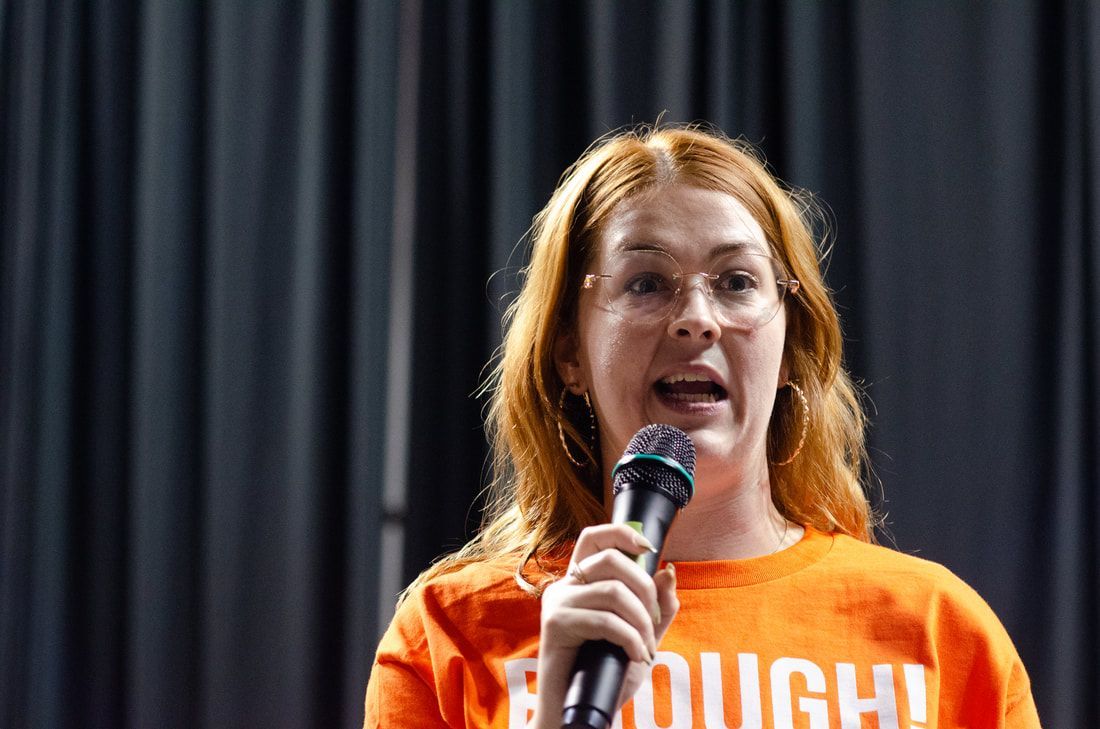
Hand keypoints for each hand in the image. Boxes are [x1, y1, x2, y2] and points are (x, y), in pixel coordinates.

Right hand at [527, 524, 679, 727]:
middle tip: (653, 621)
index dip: (621, 533)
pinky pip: (605, 620)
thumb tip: (669, 570)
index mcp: (581, 583)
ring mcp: (558, 603)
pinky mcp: (556, 624)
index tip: (648, 547)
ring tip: (646, 648)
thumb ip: (658, 607)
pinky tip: (636, 656)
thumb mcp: (642, 636)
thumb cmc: (607, 673)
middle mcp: (565, 586)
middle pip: (610, 559)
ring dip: (641, 622)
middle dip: (644, 588)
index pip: (594, 537)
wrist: (581, 710)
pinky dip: (630, 639)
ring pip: (613, 591)